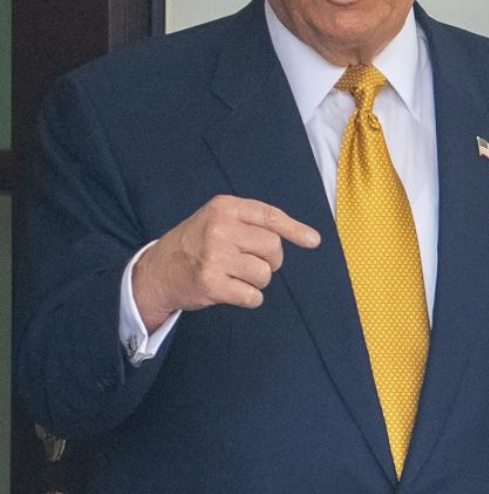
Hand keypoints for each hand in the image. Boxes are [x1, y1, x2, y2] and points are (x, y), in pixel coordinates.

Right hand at [132, 195, 320, 331]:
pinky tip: (232, 290)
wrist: (158, 270)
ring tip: (237, 275)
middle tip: (253, 263)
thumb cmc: (198, 243)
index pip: (270, 216)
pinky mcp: (211, 284)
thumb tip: (309, 237)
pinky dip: (249, 297)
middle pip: (273, 248)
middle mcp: (220, 228)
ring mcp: (214, 256)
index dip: (295, 229)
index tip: (313, 241)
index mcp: (225, 208)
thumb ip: (255, 222)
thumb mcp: (220, 219)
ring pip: (264, 274)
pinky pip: (252, 296)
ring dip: (258, 281)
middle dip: (272, 260)